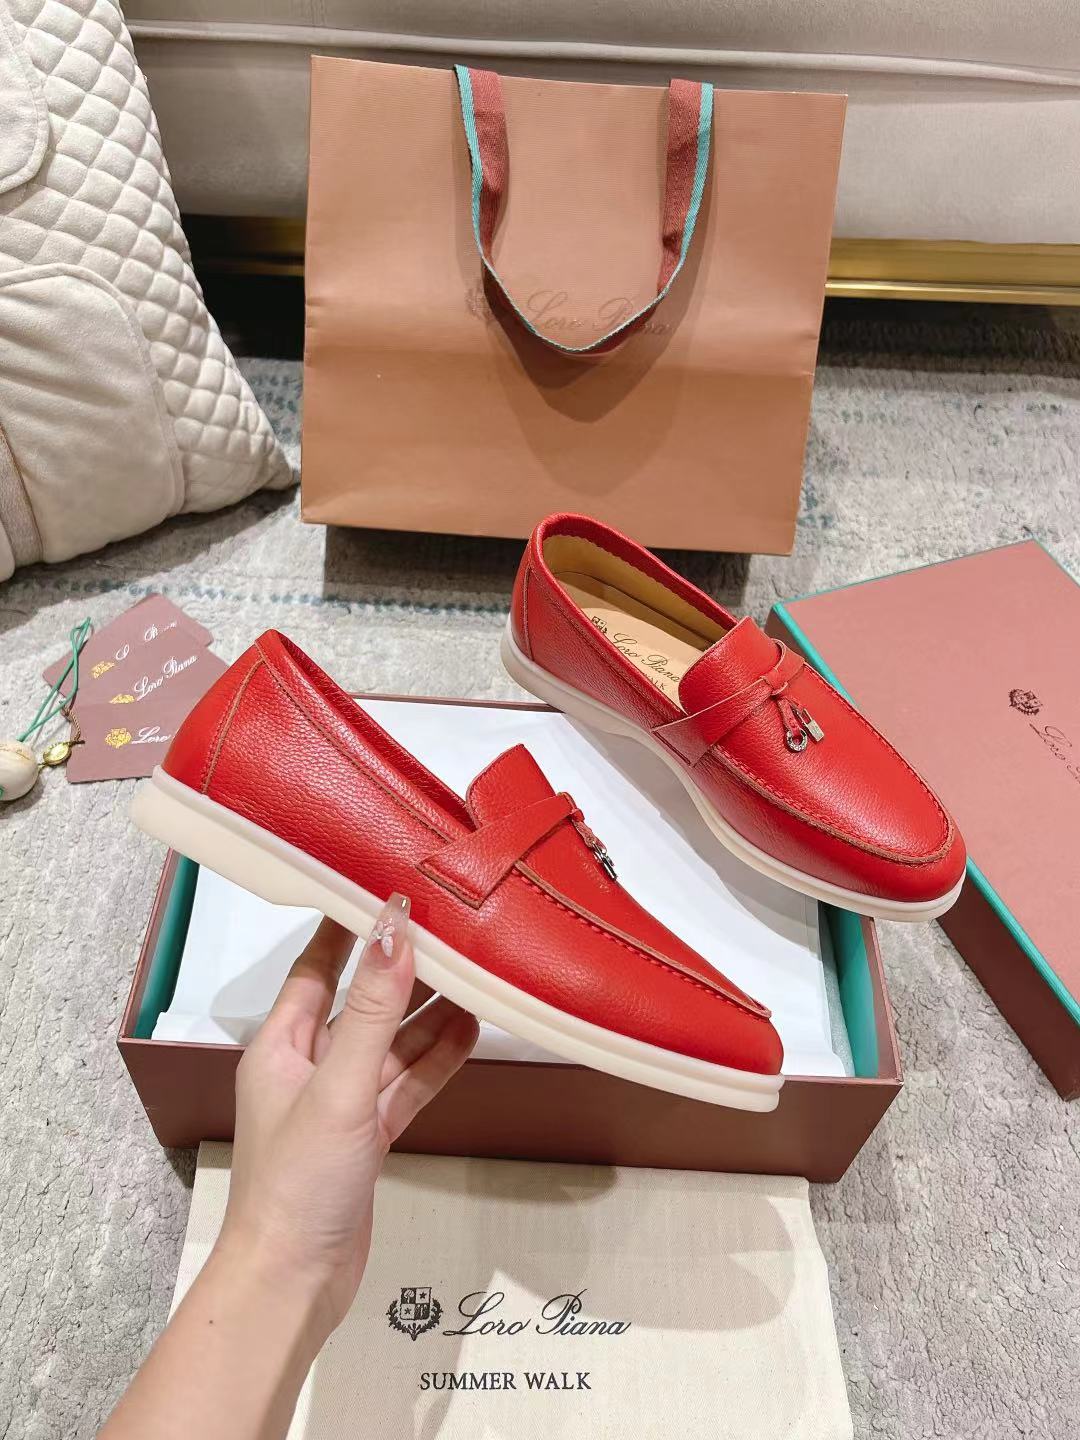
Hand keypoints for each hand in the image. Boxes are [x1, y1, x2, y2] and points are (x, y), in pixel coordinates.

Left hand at [217, 894, 477, 1338]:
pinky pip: (407, 1084)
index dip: (350, 924)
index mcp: (282, 1043)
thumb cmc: (299, 1180)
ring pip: (392, 1042)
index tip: (389, 881)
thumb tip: (395, 926)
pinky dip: (437, 1059)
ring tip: (478, 970)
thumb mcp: (339, 1086)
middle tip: (454, 924)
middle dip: (404, 965)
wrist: (294, 1284)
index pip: (318, 964)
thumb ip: (371, 1009)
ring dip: (430, 1012)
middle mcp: (310, 1064)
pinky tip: (473, 1030)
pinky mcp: (369, 1136)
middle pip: (363, 1000)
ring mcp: (342, 1102)